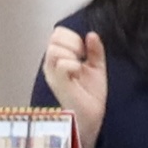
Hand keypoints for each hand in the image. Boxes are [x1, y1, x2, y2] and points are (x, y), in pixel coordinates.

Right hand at [41, 27, 108, 147]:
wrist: (91, 115)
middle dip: (73, 43)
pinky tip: (78, 73)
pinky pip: (62, 64)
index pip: (58, 33)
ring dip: (72, 55)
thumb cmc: (90, 93)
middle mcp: (51, 63)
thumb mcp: (96, 67)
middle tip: (82, 57)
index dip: (73, 36)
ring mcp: (52, 73)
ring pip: (55, 49)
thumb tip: (92, 35)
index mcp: (58, 57)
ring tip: (79, 67)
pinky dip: (74, 65)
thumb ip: (95, 51)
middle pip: (55, 37)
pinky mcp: (58, 82)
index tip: (84, 50)